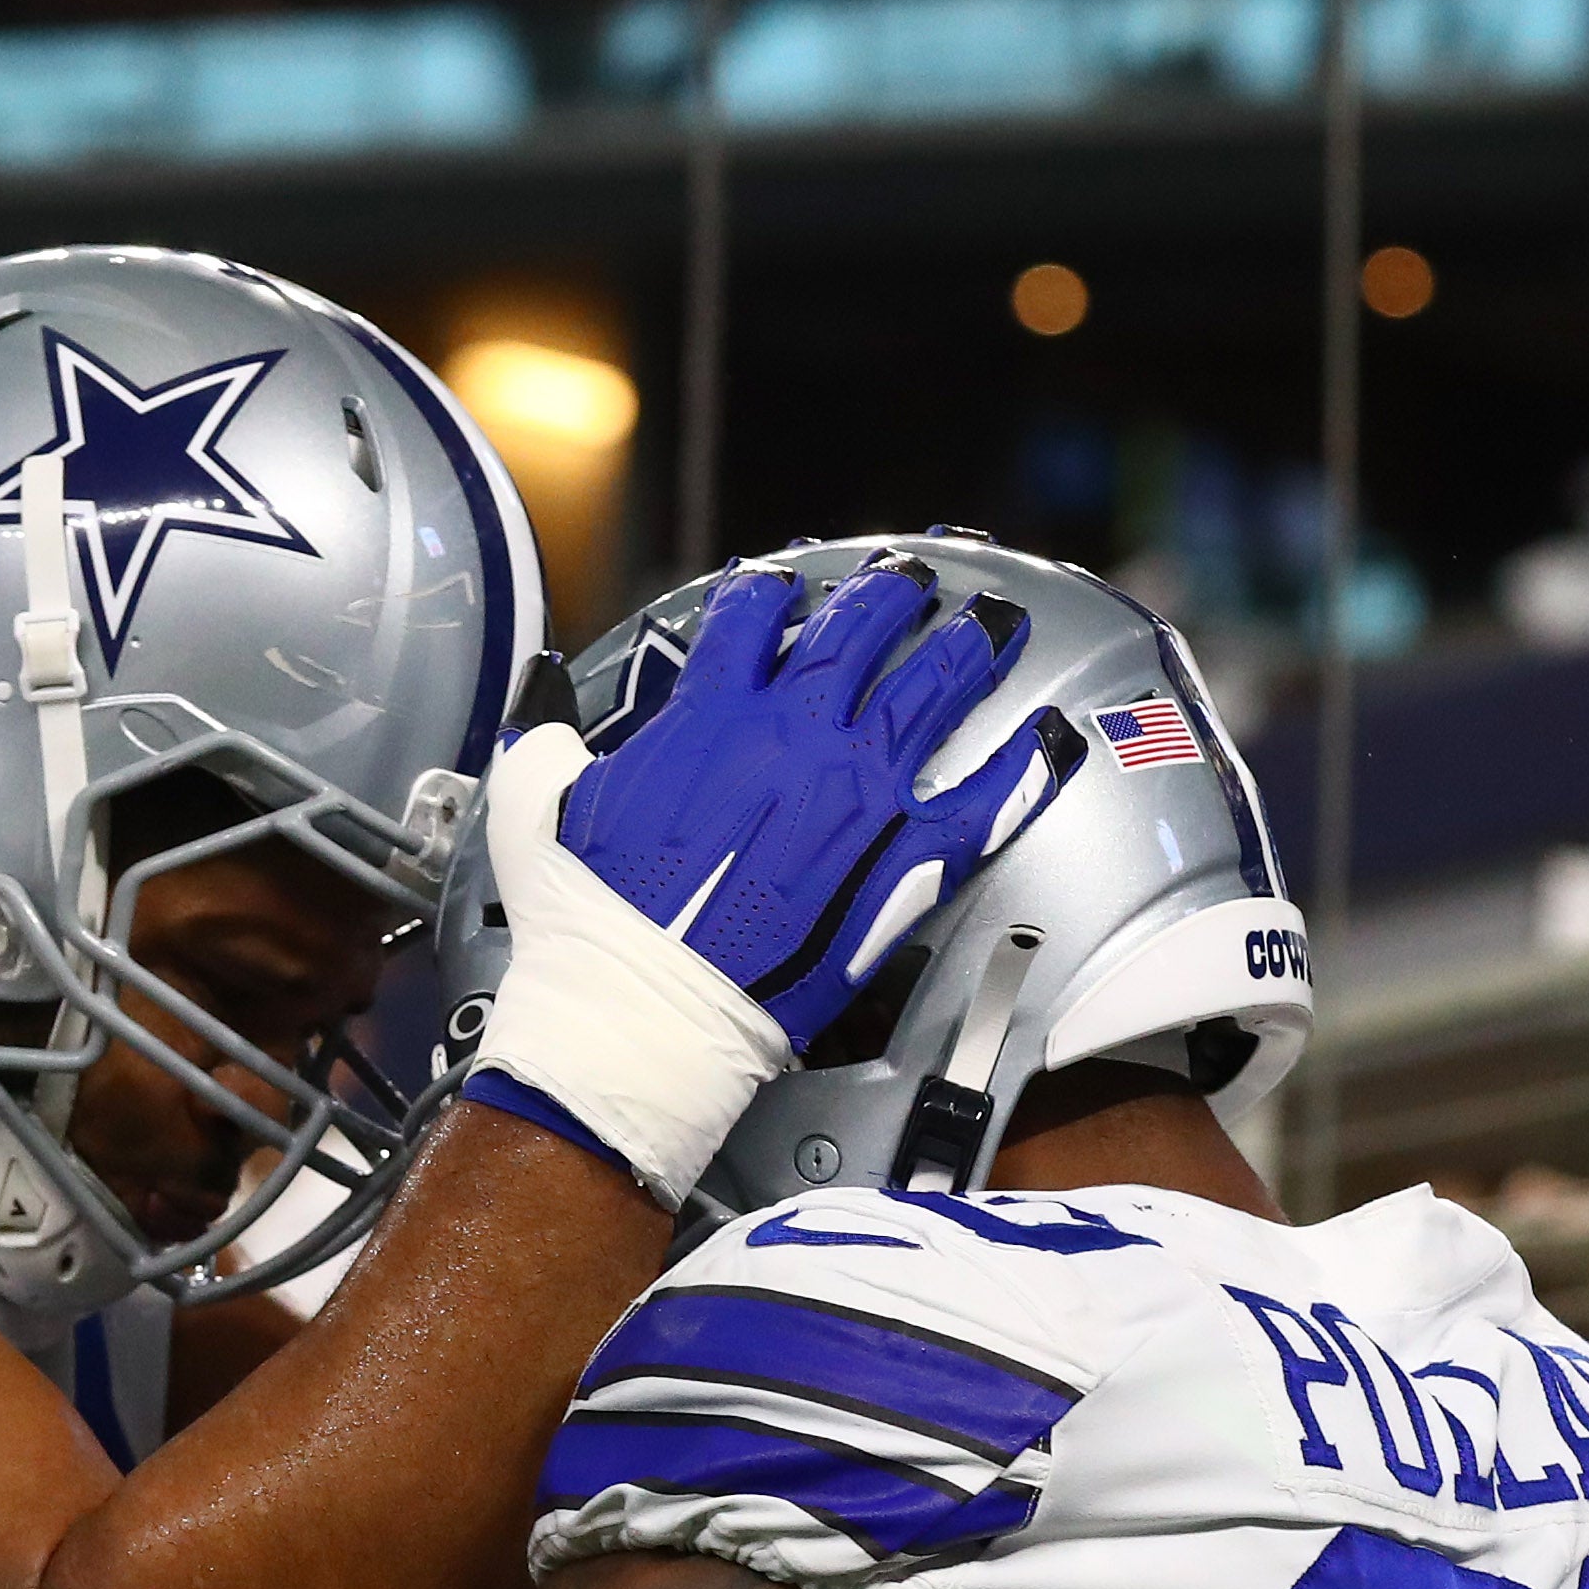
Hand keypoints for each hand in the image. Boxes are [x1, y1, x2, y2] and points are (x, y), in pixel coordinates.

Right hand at [557, 556, 1066, 1049]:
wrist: (641, 1009)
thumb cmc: (589, 924)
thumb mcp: (540, 814)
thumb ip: (549, 754)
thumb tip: (542, 726)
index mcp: (709, 715)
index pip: (750, 619)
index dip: (770, 594)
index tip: (785, 586)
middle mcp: (794, 733)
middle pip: (858, 630)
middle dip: (888, 594)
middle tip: (909, 579)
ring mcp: (858, 790)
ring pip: (932, 687)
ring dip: (966, 647)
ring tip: (990, 626)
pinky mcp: (903, 858)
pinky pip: (984, 799)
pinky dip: (1024, 766)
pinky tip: (1049, 741)